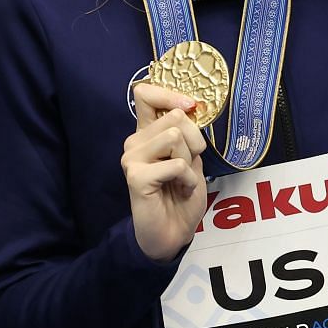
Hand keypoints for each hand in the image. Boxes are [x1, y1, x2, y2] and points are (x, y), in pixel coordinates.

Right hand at [124, 81, 209, 262]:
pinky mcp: (137, 176)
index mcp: (147, 133)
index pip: (146, 94)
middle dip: (194, 139)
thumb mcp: (191, 158)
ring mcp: (132, 158)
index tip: (189, 107)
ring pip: (175, 137)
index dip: (170, 95)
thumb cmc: (181, 195)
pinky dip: (189, 179)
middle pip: (174, 116)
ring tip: (182, 178)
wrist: (172, 233)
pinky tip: (180, 190)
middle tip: (189, 164)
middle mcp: (135, 141)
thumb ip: (187, 134)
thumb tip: (189, 108)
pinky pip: (176, 164)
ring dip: (190, 160)